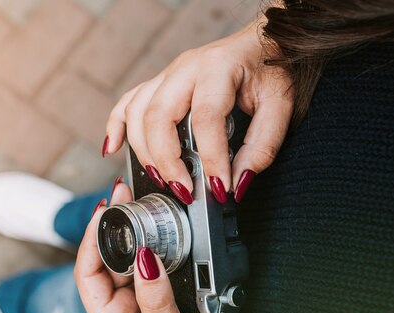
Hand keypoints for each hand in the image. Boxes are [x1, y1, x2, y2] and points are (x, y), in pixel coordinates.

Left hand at [74, 183, 297, 312]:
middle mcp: (122, 302)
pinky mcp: (169, 284)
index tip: (101, 212)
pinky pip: (159, 255)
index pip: (86, 271)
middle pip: (108, 255)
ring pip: (133, 252)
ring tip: (138, 199)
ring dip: (135, 227)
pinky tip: (162, 220)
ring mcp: (145, 292)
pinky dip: (159, 237)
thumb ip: (155, 297)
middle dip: (112, 224)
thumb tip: (143, 256)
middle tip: (121, 194)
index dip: (89, 240)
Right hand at [103, 15, 292, 203]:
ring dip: (143, 151)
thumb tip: (237, 184)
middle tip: (184, 190)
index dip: (211, 158)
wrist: (263, 42)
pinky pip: (126, 103)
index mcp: (218, 67)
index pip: (206, 117)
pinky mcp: (158, 84)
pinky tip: (112, 149)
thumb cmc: (270, 73)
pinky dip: (116, 127)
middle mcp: (186, 68)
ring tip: (161, 179)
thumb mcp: (280, 107)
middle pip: (159, 116)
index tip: (220, 188)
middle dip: (166, 160)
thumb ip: (262, 147)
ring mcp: (167, 75)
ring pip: (138, 113)